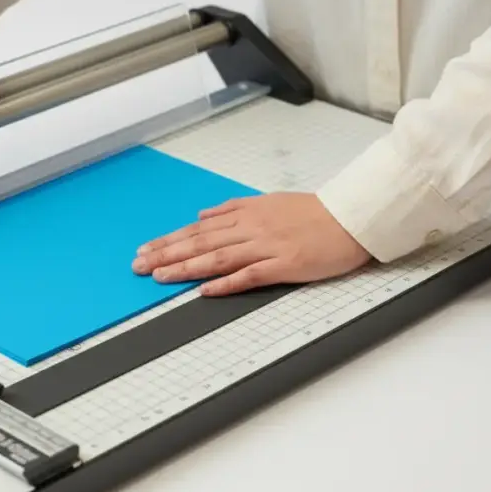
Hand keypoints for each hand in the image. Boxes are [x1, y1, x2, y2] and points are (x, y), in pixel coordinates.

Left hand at [132, 192, 371, 295]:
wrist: (352, 218)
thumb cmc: (314, 212)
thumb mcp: (269, 201)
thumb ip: (234, 208)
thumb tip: (203, 214)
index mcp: (247, 213)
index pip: (198, 230)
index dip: (169, 240)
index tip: (146, 249)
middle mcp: (251, 228)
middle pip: (200, 243)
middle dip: (166, 254)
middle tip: (138, 266)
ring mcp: (267, 247)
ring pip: (218, 258)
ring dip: (186, 268)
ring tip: (159, 276)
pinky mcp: (285, 265)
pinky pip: (249, 275)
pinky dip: (225, 283)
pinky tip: (204, 290)